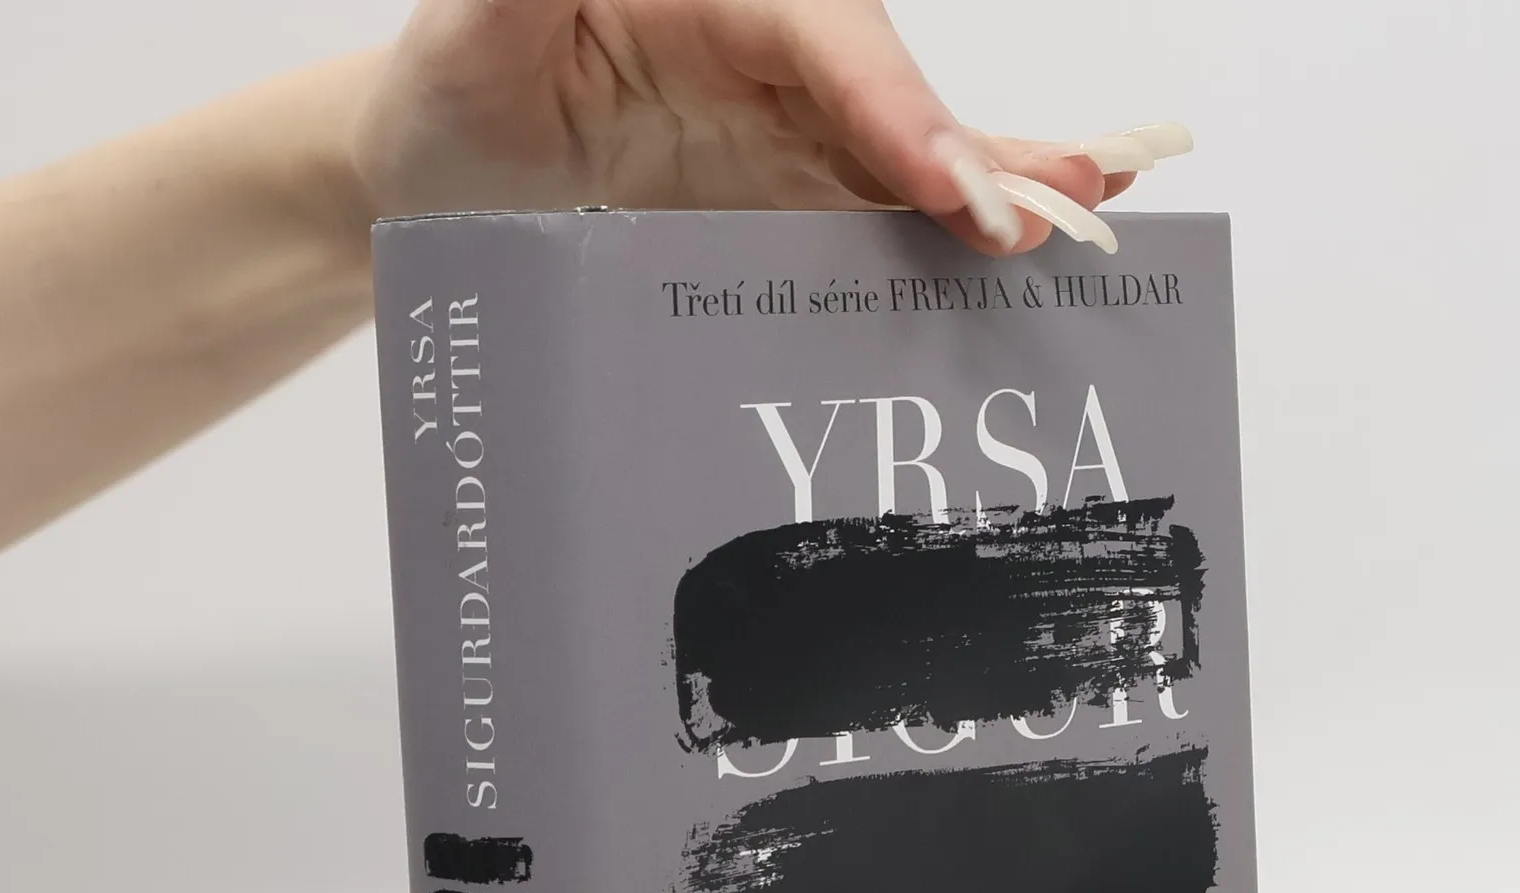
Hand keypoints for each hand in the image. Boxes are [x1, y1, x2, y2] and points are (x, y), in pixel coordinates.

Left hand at [349, 0, 1187, 255]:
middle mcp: (767, 52)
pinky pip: (876, 209)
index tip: (947, 181)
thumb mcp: (478, 24)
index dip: (896, 109)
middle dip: (972, 156)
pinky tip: (1016, 239)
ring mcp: (784, 128)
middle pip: (891, 95)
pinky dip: (947, 228)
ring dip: (992, 190)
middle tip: (1053, 208)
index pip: (825, 39)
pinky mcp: (784, 195)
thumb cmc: (455, 81)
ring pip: (904, 153)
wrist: (442, 165)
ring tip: (1077, 218)